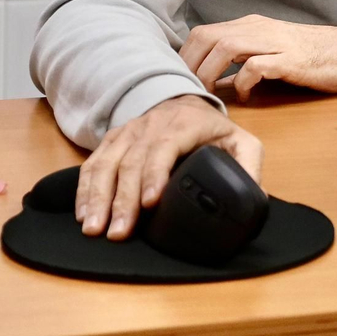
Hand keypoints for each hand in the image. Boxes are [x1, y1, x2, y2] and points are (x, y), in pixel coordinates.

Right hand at [75, 94, 261, 240]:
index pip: (165, 147)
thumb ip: (248, 167)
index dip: (154, 174)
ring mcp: (128, 132)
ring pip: (107, 163)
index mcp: (185, 124)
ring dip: (97, 197)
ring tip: (93, 228)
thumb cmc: (212, 129)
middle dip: (122, 199)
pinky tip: (82, 214)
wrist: (185, 103)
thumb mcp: (240, 142)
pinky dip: (84, 189)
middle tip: (118, 232)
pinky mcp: (112, 141)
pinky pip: (92, 164)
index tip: (149, 203)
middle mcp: (152, 125)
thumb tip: (253, 198)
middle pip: (132, 161)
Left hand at [179, 15, 336, 100]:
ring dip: (208, 73)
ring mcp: (274, 42)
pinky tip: (244, 96)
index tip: (176, 80)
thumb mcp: (270, 54)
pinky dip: (241, 83)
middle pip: (207, 36)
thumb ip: (241, 63)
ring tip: (205, 95)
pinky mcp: (290, 59)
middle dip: (189, 64)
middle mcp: (258, 29)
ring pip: (225, 46)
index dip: (184, 56)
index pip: (203, 33)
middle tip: (184, 91)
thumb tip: (211, 83)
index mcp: (251, 26)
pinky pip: (255, 67)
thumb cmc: (311, 56)